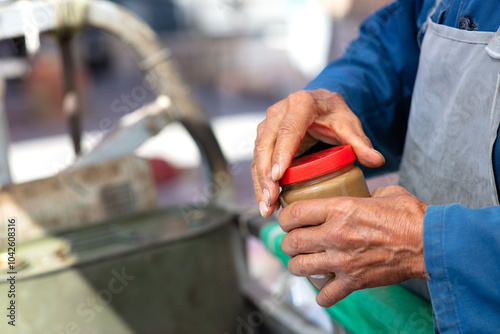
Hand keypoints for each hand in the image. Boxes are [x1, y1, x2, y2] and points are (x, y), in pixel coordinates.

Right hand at [251, 89, 384, 217]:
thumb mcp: (349, 125)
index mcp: (300, 105)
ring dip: (260, 183)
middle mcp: (278, 112)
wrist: (320, 105)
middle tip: (271, 200)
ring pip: (258, 155)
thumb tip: (377, 160)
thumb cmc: (334, 115)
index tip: (278, 177)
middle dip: (266, 175)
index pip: (288, 130)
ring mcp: (268, 125)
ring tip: (267, 208)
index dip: (281, 154)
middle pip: (266, 145)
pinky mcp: (263, 138)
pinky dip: (260, 183)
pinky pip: (257, 162)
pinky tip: (266, 202)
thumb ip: (360, 143)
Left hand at [278, 185, 426, 306]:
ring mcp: (342, 260)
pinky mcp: (354, 281)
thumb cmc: (410, 216)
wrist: (431, 243)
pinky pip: (325, 296)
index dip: (285, 217)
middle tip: (294, 241)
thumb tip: (361, 196)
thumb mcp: (384, 194)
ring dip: (298, 265)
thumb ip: (364, 194)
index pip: (294, 213)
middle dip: (288, 242)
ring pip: (299, 267)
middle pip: (291, 242)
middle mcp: (335, 234)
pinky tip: (325, 287)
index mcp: (339, 209)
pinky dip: (322, 295)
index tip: (287, 220)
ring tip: (304, 262)